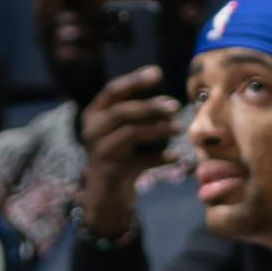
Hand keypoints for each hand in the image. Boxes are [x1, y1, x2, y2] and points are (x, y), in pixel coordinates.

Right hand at [79, 65, 180, 235]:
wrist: (106, 197)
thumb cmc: (121, 160)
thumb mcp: (125, 134)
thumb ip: (138, 117)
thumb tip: (169, 102)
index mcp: (94, 114)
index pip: (113, 91)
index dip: (135, 81)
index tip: (158, 72)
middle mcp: (92, 130)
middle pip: (122, 111)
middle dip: (150, 106)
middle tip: (176, 105)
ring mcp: (100, 151)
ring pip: (130, 133)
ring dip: (158, 129)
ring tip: (179, 128)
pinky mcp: (111, 171)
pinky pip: (140, 161)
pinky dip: (161, 158)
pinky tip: (178, 158)